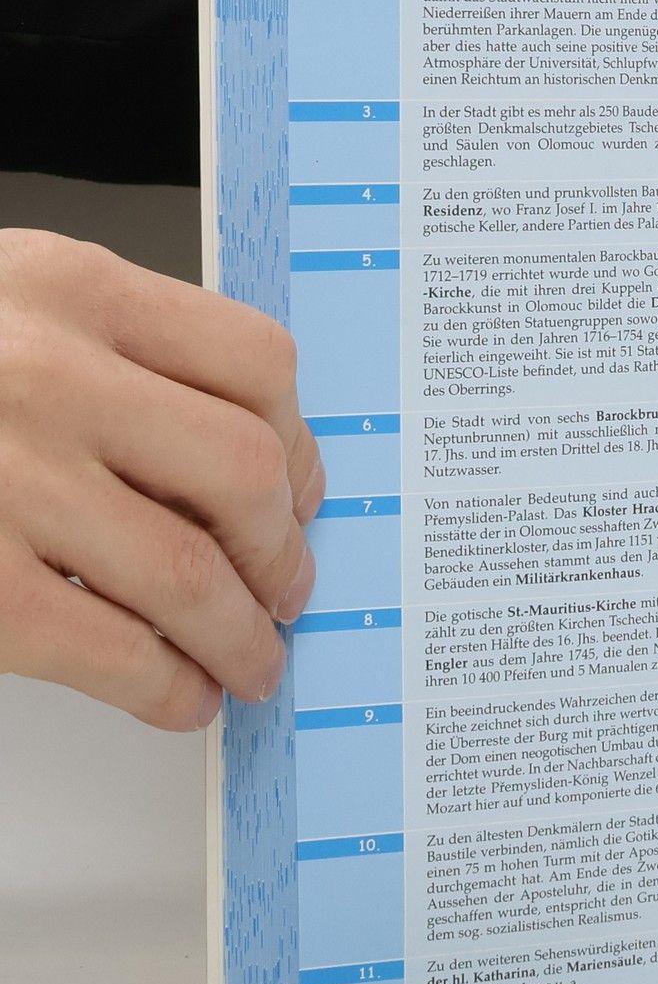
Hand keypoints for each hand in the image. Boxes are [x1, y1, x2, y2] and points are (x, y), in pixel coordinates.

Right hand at [0, 230, 322, 728]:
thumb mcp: (10, 304)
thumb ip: (118, 352)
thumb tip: (256, 463)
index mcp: (69, 289)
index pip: (255, 362)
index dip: (300, 443)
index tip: (301, 489)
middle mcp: (44, 375)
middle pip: (244, 471)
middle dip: (284, 548)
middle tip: (288, 587)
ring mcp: (5, 482)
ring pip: (193, 574)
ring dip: (244, 634)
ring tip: (252, 659)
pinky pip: (113, 650)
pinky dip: (170, 687)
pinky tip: (181, 695)